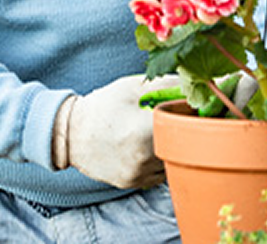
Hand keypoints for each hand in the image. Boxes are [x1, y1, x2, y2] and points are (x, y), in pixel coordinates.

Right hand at [53, 73, 179, 188]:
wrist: (70, 134)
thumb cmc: (104, 106)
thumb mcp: (135, 87)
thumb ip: (168, 85)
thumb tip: (196, 87)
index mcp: (144, 131)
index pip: (186, 123)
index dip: (190, 112)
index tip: (187, 106)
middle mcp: (143, 157)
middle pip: (182, 144)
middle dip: (182, 130)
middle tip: (172, 118)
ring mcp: (138, 173)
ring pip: (172, 159)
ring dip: (171, 146)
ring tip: (154, 130)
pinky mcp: (133, 182)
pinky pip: (159, 172)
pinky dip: (158, 158)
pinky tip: (146, 144)